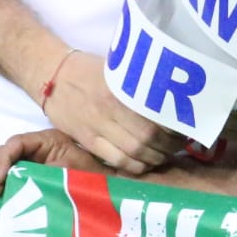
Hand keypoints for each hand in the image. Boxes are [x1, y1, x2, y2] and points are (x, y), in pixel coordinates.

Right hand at [0, 129, 106, 194]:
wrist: (108, 190)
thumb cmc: (95, 177)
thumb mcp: (76, 172)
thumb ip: (54, 172)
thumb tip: (30, 177)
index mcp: (48, 141)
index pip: (17, 143)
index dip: (5, 158)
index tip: (1, 178)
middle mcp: (37, 149)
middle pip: (6, 153)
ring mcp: (32, 164)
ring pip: (6, 167)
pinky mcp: (31, 179)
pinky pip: (12, 180)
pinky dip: (5, 189)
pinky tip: (2, 200)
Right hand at [36, 50, 182, 174]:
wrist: (52, 76)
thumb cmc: (89, 70)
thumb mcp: (116, 71)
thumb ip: (138, 86)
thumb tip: (171, 96)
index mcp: (120, 90)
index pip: (154, 117)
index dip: (172, 128)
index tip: (184, 129)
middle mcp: (109, 110)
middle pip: (147, 138)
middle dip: (168, 146)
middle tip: (178, 145)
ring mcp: (97, 127)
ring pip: (133, 153)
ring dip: (154, 159)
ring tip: (164, 155)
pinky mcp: (87, 140)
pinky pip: (115, 161)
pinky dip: (134, 167)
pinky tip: (144, 164)